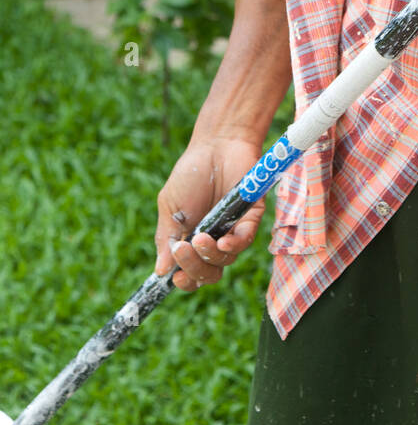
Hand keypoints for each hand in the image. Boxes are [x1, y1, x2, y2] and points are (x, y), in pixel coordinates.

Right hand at [154, 136, 265, 292]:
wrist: (217, 144)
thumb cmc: (191, 173)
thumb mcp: (170, 207)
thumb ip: (167, 237)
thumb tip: (161, 272)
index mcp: (191, 241)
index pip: (190, 273)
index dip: (184, 280)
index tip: (174, 278)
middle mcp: (213, 241)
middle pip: (207, 273)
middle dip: (194, 269)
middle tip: (183, 251)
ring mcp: (232, 230)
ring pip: (225, 260)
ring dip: (210, 255)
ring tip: (200, 238)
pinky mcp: (250, 218)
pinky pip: (244, 241)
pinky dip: (234, 246)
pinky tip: (223, 242)